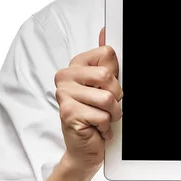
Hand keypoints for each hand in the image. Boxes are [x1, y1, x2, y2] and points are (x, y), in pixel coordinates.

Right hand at [54, 27, 121, 171]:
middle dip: (116, 96)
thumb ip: (105, 59)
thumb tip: (105, 31)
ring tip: (103, 117)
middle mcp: (65, 76)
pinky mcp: (68, 113)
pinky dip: (105, 126)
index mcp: (76, 64)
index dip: (116, 74)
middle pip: (107, 75)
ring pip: (107, 98)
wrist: (84, 149)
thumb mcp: (104, 84)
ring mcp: (64, 94)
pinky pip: (102, 115)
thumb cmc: (96, 114)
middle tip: (107, 106)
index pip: (108, 54)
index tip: (108, 86)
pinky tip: (95, 127)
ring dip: (112, 113)